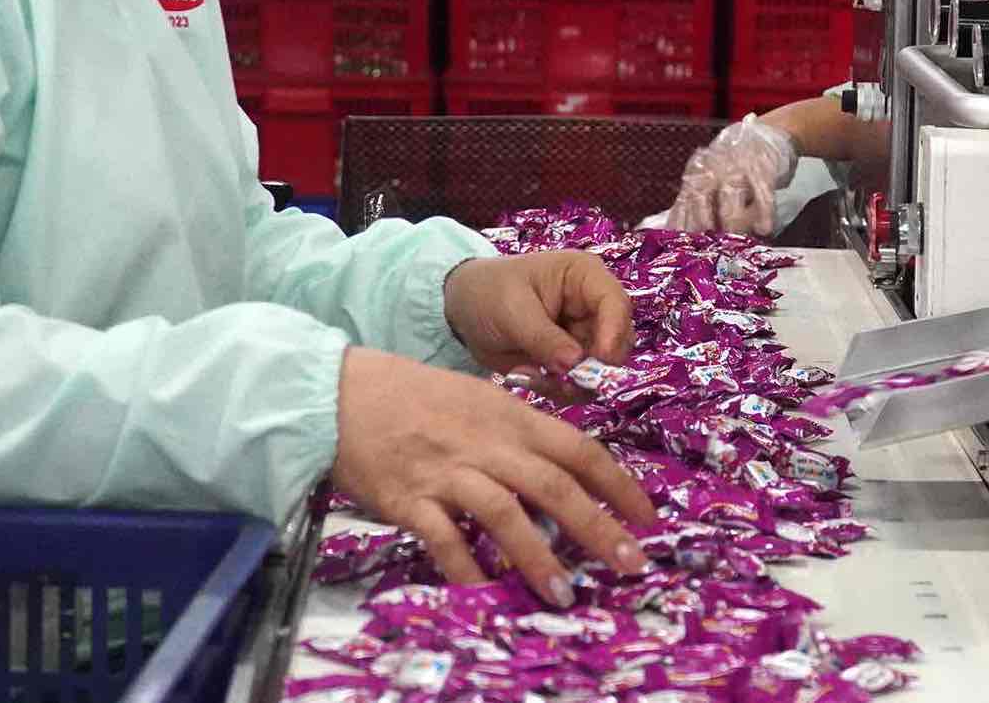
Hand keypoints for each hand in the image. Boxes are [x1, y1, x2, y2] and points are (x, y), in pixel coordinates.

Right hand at [330, 346, 656, 602]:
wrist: (341, 393)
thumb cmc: (415, 397)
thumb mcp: (478, 399)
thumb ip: (519, 433)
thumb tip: (564, 472)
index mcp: (509, 415)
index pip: (578, 448)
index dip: (617, 484)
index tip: (647, 517)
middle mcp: (486, 442)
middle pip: (552, 485)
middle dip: (597, 527)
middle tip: (630, 563)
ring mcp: (447, 472)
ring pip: (504, 514)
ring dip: (539, 558)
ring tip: (565, 595)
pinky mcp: (408, 500)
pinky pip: (444, 540)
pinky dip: (467, 569)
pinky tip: (487, 595)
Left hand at [442, 252, 633, 375]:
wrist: (463, 310)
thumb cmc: (488, 293)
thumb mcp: (512, 312)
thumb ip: (545, 338)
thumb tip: (576, 364)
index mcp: (584, 277)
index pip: (617, 304)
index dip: (615, 333)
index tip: (602, 361)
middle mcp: (593, 306)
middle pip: (618, 342)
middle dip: (592, 367)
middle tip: (561, 379)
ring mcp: (584, 335)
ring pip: (601, 370)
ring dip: (571, 382)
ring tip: (532, 375)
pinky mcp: (572, 360)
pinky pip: (579, 384)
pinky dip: (557, 388)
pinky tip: (528, 375)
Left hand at [664, 115, 799, 238]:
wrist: (766, 136)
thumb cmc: (733, 165)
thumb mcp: (710, 179)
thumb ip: (695, 204)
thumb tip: (678, 234)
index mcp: (696, 173)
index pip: (683, 202)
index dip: (683, 225)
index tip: (685, 246)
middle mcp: (713, 167)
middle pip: (702, 196)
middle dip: (704, 222)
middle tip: (711, 246)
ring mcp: (737, 164)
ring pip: (730, 193)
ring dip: (735, 220)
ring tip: (739, 240)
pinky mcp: (763, 164)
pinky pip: (762, 190)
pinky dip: (764, 211)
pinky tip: (765, 228)